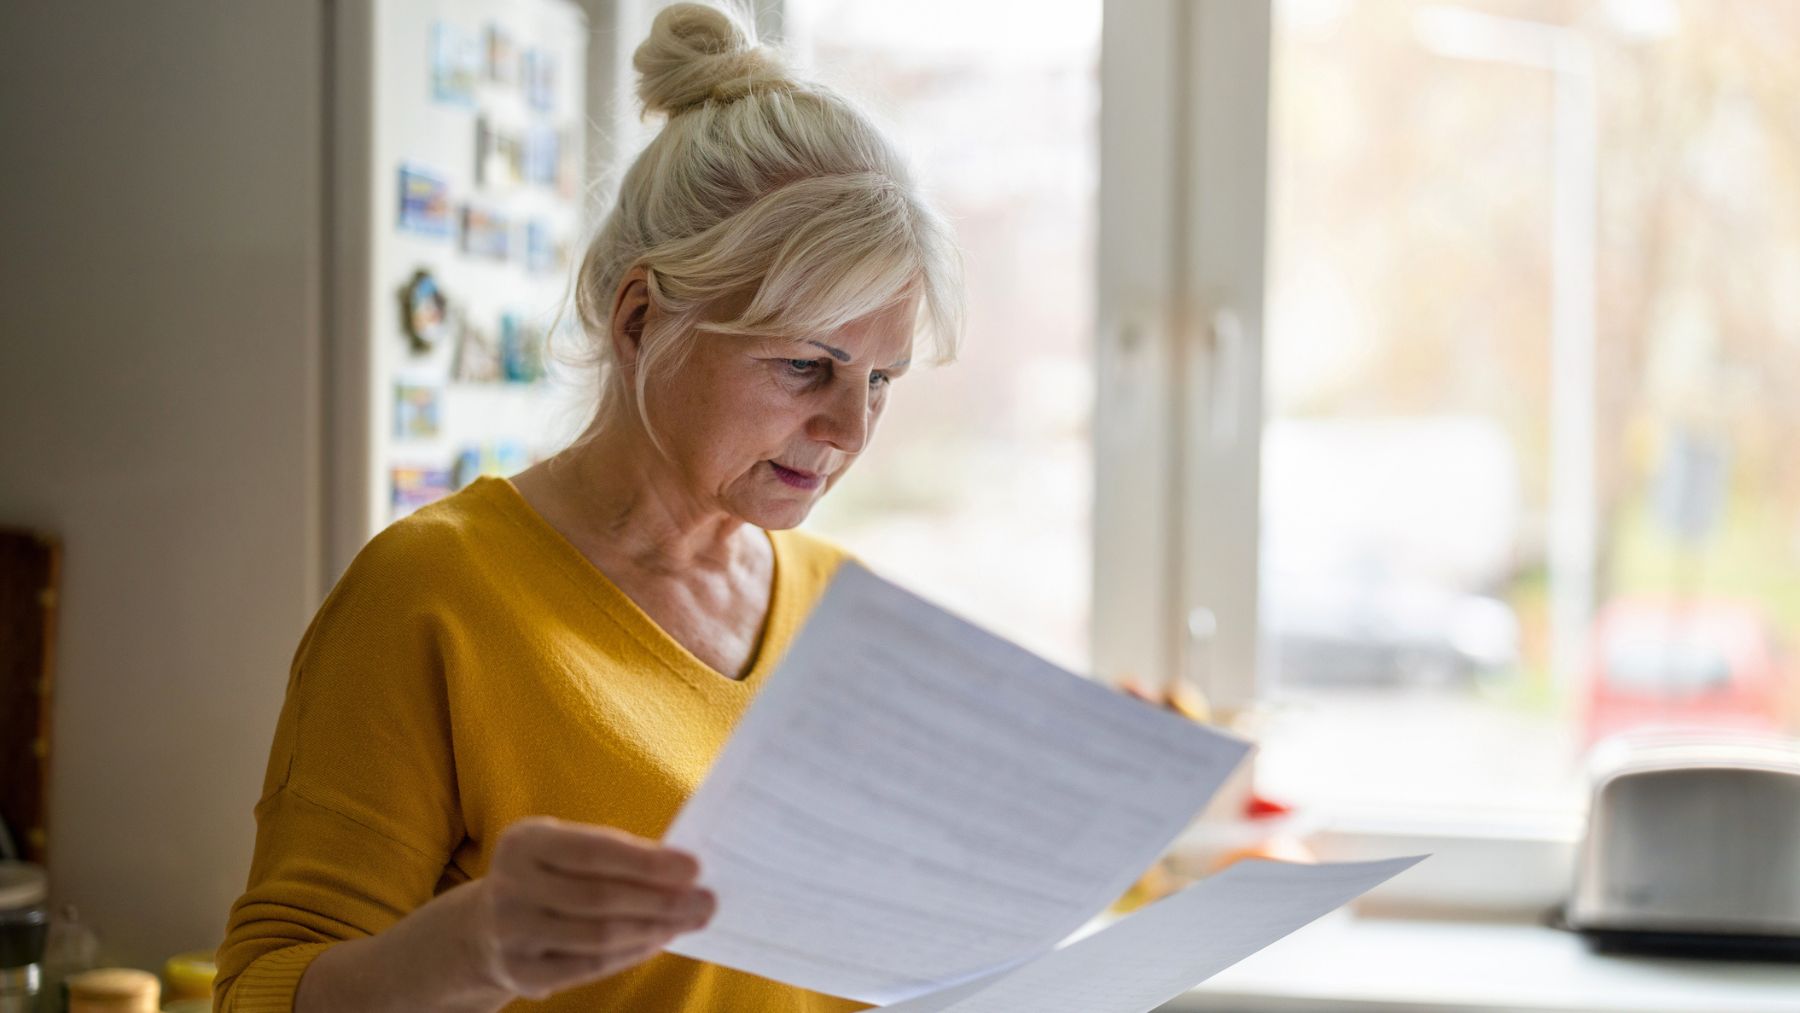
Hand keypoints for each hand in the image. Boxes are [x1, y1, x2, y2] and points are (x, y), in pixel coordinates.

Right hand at [463, 816, 715, 1001]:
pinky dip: (631, 954)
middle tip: (706, 901)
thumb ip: (613, 854)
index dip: (647, 862)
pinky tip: (659, 940)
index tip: (694, 868)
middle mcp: (510, 886)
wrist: (485, 927)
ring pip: (599, 936)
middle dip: (662, 900)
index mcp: (524, 842)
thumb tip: (683, 870)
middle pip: (600, 898)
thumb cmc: (549, 876)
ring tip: (690, 920)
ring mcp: (511, 933)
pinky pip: (589, 967)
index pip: (594, 851)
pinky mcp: (520, 972)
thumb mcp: (564, 847)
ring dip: (654, 929)